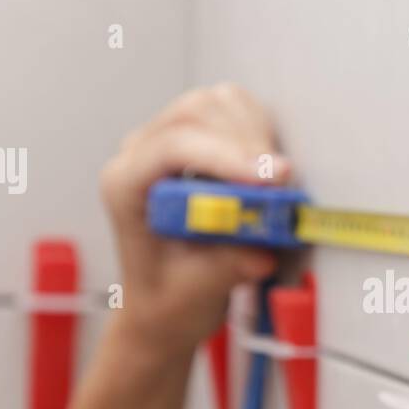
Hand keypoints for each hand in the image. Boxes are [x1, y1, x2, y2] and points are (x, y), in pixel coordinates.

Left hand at [99, 83, 290, 359]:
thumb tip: (260, 248)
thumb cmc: (170, 300)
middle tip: (282, 185)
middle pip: (197, 111)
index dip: (226, 156)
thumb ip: (225, 268)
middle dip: (247, 143)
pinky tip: (268, 168)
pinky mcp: (199, 140)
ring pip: (218, 102)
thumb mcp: (196, 295)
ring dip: (256, 133)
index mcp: (126, 185)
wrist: (166, 306)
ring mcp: (169, 140)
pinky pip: (234, 111)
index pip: (173, 146)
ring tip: (275, 180)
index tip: (271, 179)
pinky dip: (260, 129)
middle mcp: (141, 153)